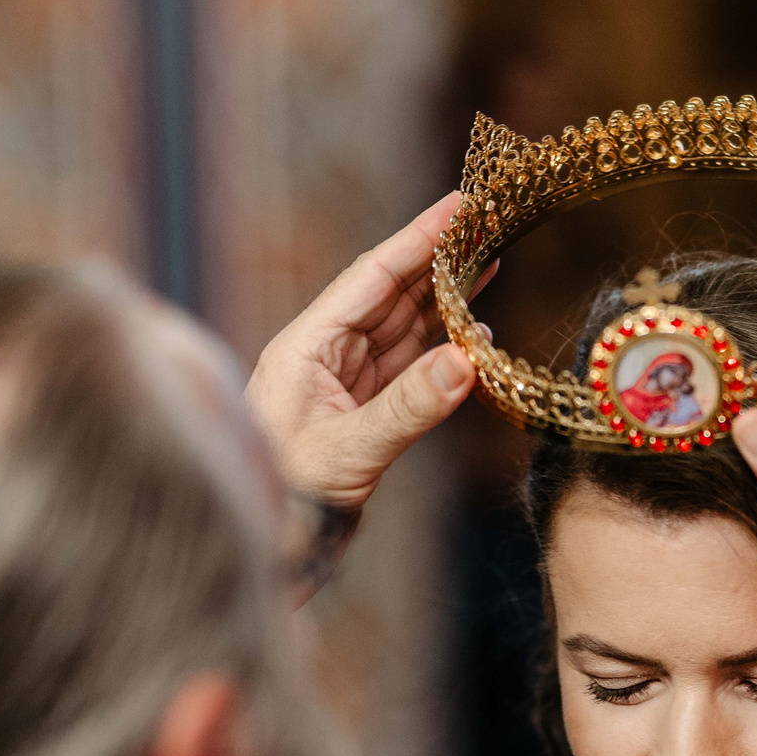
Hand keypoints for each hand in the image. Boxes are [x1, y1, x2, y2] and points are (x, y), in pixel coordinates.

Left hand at [244, 192, 479, 516]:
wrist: (267, 550)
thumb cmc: (286, 497)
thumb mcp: (348, 451)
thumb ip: (409, 408)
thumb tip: (467, 361)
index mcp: (306, 346)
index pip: (371, 277)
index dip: (417, 239)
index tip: (459, 205)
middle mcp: (324, 355)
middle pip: (390, 293)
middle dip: (438, 260)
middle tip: (487, 225)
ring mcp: (343, 382)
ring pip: (403, 327)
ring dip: (445, 300)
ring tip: (489, 266)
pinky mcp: (361, 412)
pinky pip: (409, 368)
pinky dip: (443, 350)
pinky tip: (473, 338)